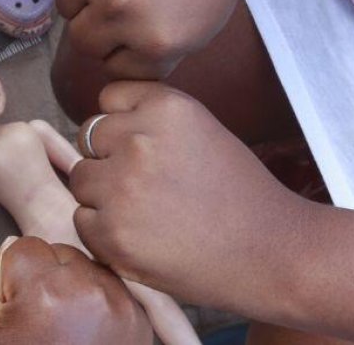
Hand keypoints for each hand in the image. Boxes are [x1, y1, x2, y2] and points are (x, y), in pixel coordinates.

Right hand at [0, 237, 152, 344]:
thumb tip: (10, 244)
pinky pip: (111, 288)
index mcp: (44, 290)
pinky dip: (98, 301)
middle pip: (58, 252)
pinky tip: (86, 331)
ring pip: (86, 266)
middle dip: (47, 276)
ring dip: (74, 286)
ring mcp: (119, 303)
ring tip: (65, 326)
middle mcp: (87, 290)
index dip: (15, 276)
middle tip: (43, 319)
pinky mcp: (139, 317)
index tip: (19, 306)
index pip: (23, 246)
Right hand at [51, 0, 264, 78]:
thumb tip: (111, 65)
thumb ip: (153, 56)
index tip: (139, 24)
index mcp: (155, 42)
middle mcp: (120, 9)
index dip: (124, 48)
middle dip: (100, 26)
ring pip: (64, 4)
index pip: (113, 68)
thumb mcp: (199, 30)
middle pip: (82, 40)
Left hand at [70, 82, 305, 310]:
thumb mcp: (201, 129)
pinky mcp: (112, 234)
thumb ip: (151, 117)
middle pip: (88, 138)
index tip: (147, 149)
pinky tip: (144, 237)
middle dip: (109, 158)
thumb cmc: (240, 193)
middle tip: (149, 186)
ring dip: (102, 194)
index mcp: (165, 107)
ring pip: (81, 178)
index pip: (108, 99)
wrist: (272, 254)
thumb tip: (102, 120)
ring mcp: (122, 188)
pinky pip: (83, 220)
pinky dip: (104, 231)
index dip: (124, 125)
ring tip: (149, 212)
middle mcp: (138, 140)